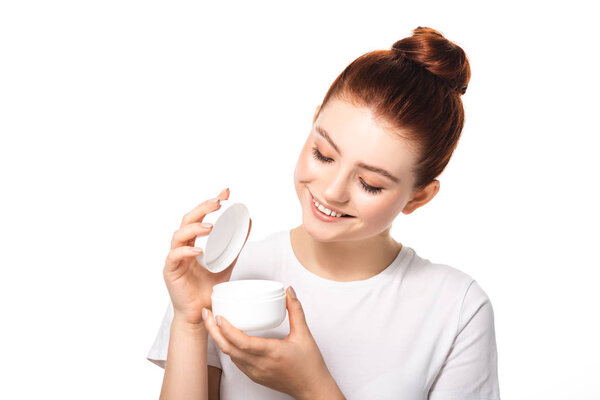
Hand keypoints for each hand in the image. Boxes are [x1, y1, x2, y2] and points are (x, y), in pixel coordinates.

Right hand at [163, 187, 251, 325]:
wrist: (201, 312)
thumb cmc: (210, 287)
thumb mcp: (227, 262)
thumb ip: (236, 244)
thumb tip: (249, 223)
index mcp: (194, 242)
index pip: (199, 216)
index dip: (210, 202)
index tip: (225, 192)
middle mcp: (183, 246)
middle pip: (187, 220)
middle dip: (201, 208)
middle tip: (217, 202)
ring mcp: (175, 258)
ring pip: (179, 235)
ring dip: (194, 228)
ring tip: (210, 226)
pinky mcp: (171, 271)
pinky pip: (175, 257)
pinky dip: (186, 252)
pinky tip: (199, 251)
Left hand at [202, 287, 344, 399]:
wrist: (312, 389)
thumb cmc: (310, 365)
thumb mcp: (305, 335)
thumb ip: (296, 311)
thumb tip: (288, 292)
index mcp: (271, 353)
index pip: (242, 342)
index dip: (227, 329)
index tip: (219, 316)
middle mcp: (260, 364)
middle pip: (228, 349)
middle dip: (214, 331)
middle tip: (207, 315)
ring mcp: (255, 372)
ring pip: (230, 355)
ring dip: (219, 339)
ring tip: (214, 323)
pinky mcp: (255, 376)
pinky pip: (236, 361)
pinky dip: (228, 348)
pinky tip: (227, 337)